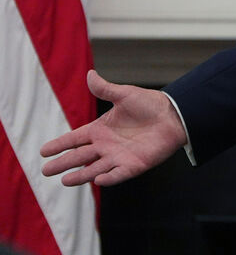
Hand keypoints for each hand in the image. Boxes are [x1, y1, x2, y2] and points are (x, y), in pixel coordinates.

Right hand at [40, 70, 187, 186]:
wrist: (174, 115)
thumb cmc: (150, 104)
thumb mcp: (125, 95)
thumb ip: (105, 89)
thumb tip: (90, 74)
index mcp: (100, 129)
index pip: (74, 139)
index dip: (59, 144)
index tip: (43, 151)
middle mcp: (106, 145)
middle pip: (79, 157)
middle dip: (63, 163)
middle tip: (45, 171)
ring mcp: (119, 156)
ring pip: (94, 169)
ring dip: (80, 176)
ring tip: (64, 181)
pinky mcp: (134, 165)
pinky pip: (118, 174)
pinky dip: (109, 178)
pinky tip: (97, 179)